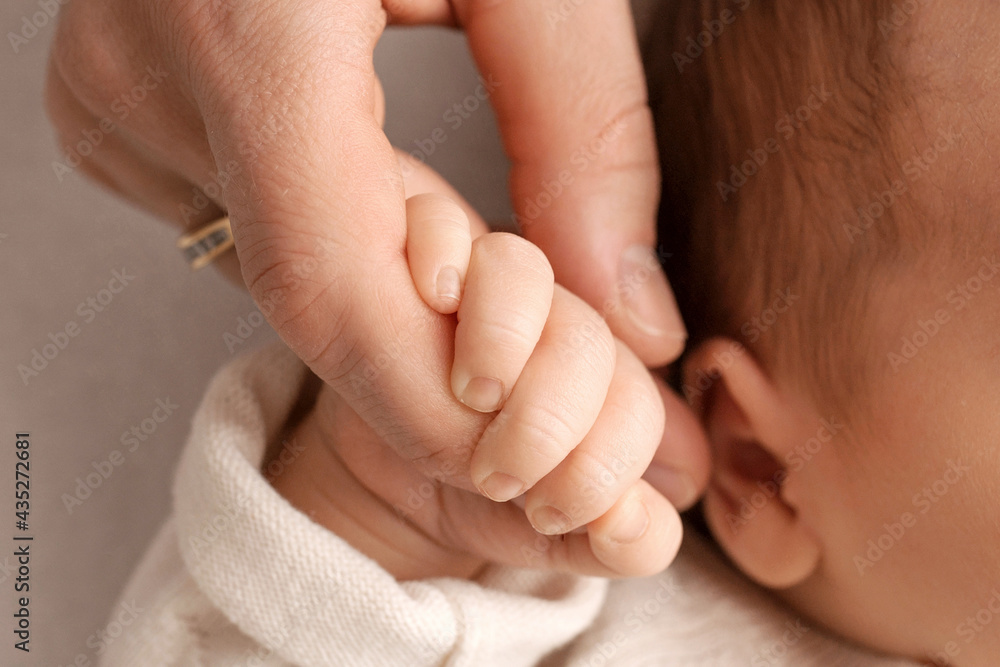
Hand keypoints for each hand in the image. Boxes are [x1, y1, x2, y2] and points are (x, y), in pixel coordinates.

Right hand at [46, 0, 704, 502]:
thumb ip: (586, 133)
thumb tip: (633, 314)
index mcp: (244, 27)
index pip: (330, 289)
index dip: (432, 401)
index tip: (525, 460)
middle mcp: (143, 82)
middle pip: (315, 297)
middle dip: (438, 363)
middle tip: (557, 383)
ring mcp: (116, 100)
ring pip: (281, 269)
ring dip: (395, 295)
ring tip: (482, 266)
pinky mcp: (119, 106)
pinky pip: (248, 221)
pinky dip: (343, 245)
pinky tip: (396, 208)